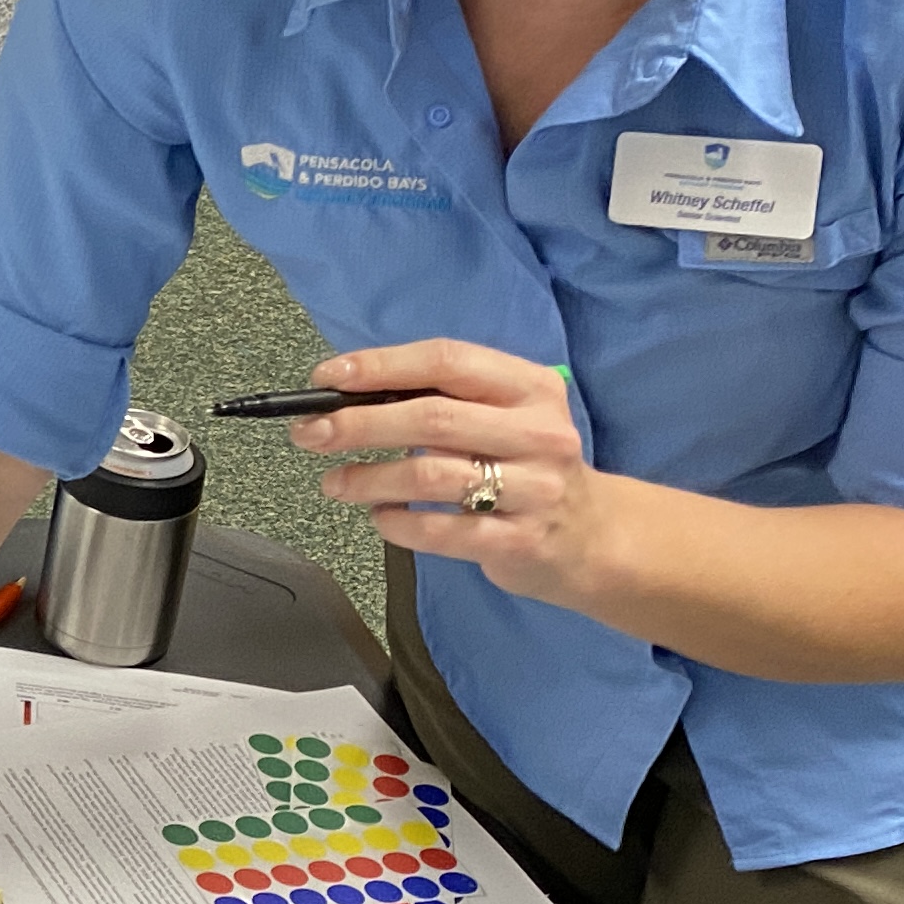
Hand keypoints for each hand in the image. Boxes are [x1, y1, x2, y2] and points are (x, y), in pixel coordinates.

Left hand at [294, 340, 610, 606]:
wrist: (594, 537)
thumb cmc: (528, 465)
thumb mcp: (504, 417)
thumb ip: (443, 400)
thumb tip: (349, 394)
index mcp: (530, 387)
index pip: (446, 361)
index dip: (381, 366)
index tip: (327, 377)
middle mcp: (538, 433)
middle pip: (431, 418)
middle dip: (357, 424)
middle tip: (309, 433)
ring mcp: (534, 490)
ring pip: (429, 476)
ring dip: (367, 478)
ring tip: (334, 483)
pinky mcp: (518, 542)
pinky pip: (438, 531)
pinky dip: (396, 522)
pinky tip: (380, 516)